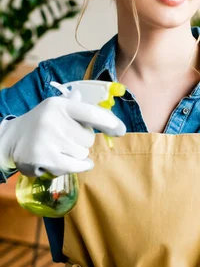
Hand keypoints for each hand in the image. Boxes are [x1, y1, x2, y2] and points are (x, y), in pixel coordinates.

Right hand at [0, 91, 125, 176]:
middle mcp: (53, 120)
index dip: (109, 122)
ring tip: (58, 149)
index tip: (121, 131)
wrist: (11, 139)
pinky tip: (76, 163)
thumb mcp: (54, 109)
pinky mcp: (45, 158)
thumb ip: (75, 106)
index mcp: (59, 105)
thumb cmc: (40, 123)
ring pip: (82, 153)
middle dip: (82, 142)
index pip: (91, 113)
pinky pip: (75, 166)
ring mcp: (48, 139)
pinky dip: (79, 166)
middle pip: (89, 138)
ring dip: (75, 155)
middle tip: (65, 140)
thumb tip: (90, 100)